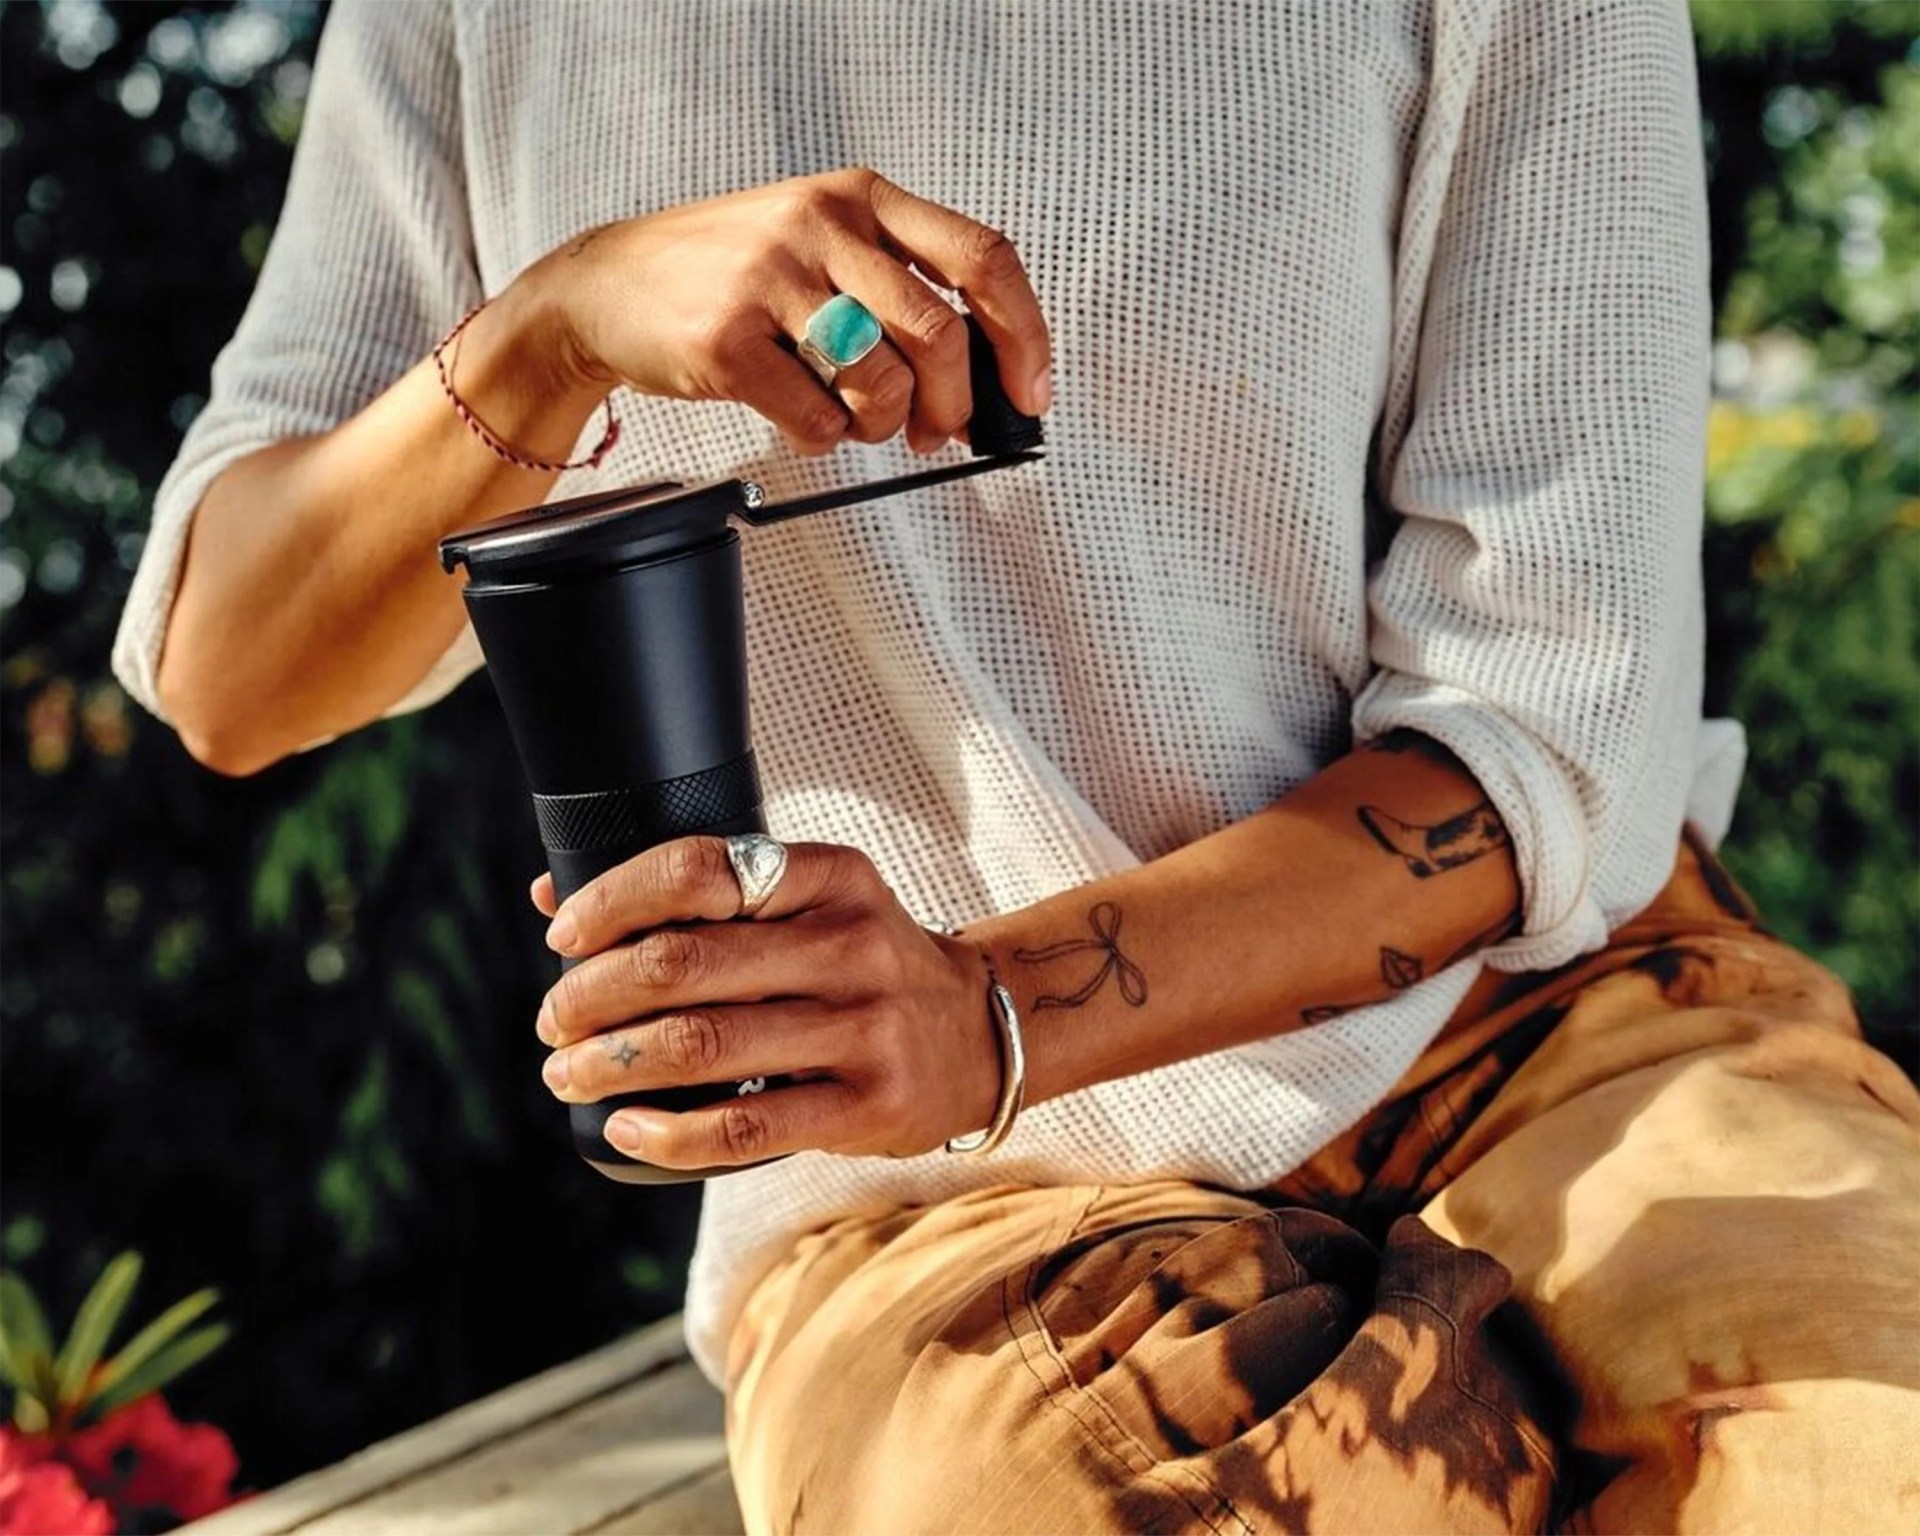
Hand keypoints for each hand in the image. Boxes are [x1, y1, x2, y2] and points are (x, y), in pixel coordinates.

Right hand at [520, 166, 1051, 457]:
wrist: (606, 285)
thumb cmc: (729, 275)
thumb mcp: (821, 245)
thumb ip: (899, 290)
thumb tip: (984, 377)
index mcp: (861, 197)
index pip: (983, 257)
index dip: (1024, 335)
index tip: (1030, 391)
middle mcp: (823, 226)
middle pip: (941, 333)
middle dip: (956, 405)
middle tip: (940, 432)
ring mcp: (772, 280)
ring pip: (883, 381)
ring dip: (885, 426)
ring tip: (856, 421)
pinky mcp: (727, 340)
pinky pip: (816, 418)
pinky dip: (824, 440)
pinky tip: (803, 421)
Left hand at [527, 838, 1004, 1167]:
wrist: (984, 1032)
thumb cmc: (864, 963)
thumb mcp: (814, 903)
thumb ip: (705, 895)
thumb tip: (548, 895)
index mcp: (832, 878)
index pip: (701, 867)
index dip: (613, 900)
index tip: (564, 936)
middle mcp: (853, 945)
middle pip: (686, 962)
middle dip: (593, 994)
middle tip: (555, 1018)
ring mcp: (866, 1029)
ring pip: (705, 1044)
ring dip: (612, 1063)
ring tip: (569, 1072)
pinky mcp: (868, 1108)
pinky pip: (747, 1127)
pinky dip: (670, 1132)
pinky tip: (628, 1127)